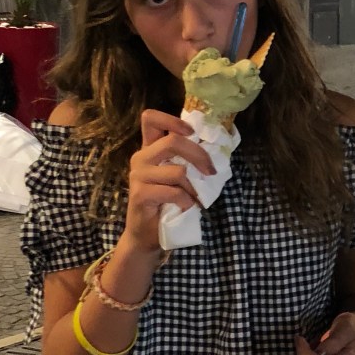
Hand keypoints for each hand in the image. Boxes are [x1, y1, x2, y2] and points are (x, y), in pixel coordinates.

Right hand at [123, 109, 215, 251]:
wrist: (146, 235)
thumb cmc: (166, 204)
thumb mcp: (178, 177)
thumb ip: (186, 160)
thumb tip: (215, 150)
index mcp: (149, 149)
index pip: (150, 118)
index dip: (173, 120)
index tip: (192, 133)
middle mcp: (141, 158)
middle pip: (172, 141)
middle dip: (199, 155)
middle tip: (211, 171)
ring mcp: (138, 176)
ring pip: (178, 170)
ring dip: (194, 187)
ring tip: (195, 198)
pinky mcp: (140, 194)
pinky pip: (174, 192)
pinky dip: (187, 201)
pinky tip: (186, 208)